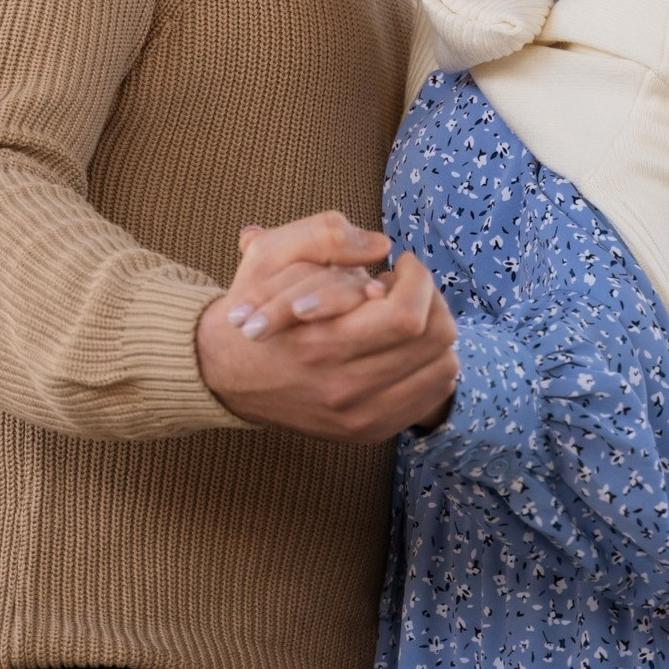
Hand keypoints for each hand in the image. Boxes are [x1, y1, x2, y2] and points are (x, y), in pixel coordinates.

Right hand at [196, 211, 457, 442]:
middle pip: (435, 342)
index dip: (417, 279)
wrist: (225, 373)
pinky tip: (401, 346)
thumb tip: (381, 248)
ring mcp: (360, 417)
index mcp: (321, 344)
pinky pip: (431, 396)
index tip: (401, 262)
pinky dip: (429, 363)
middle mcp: (345, 389)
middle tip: (403, 286)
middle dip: (430, 299)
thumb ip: (326, 237)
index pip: (408, 316)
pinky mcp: (369, 431)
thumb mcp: (272, 253)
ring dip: (431, 331)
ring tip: (399, 316)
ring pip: (442, 368)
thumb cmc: (255, 306)